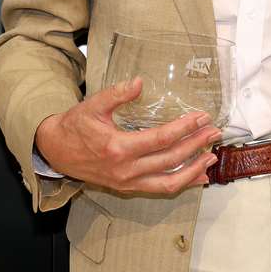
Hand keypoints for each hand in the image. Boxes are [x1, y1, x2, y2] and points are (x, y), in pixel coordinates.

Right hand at [35, 77, 219, 194]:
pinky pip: (159, 189)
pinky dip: (181, 184)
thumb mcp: (92, 105)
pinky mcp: (128, 188)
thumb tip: (138, 82)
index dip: (185, 128)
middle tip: (215, 132)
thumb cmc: (75, 126)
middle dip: (196, 145)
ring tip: (212, 157)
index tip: (202, 117)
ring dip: (194, 170)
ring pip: (168, 182)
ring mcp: (128, 182)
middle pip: (170, 159)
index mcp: (118, 147)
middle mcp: (125, 169)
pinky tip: (198, 177)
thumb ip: (116, 94)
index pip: (161, 139)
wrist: (55, 152)